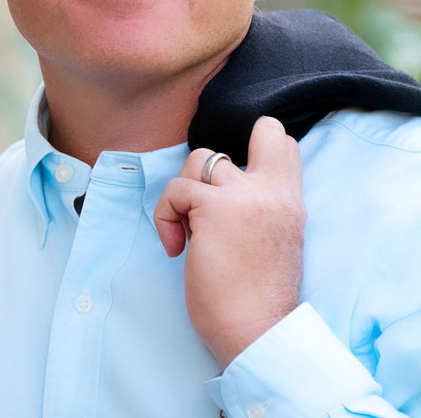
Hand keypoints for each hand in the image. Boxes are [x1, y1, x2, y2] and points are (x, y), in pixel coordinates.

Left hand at [153, 116, 305, 368]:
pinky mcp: (212, 207)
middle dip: (227, 154)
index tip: (229, 188)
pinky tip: (177, 248)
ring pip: (202, 156)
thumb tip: (213, 188)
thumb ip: (257, 207)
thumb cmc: (256, 297)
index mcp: (292, 201)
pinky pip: (175, 190)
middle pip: (263, 128)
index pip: (284, 144)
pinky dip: (166, 217)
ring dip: (186, 190)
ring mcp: (244, 195)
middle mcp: (275, 191)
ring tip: (190, 230)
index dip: (255, 149)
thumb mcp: (273, 239)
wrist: (256, 331)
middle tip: (204, 201)